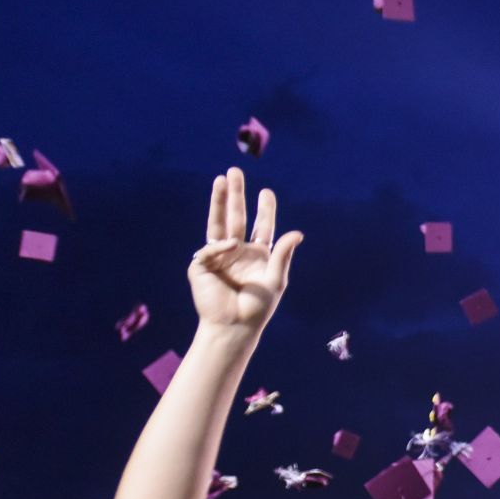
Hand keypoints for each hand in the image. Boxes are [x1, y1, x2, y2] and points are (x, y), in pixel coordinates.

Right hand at [189, 168, 302, 330]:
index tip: (266, 192)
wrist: (234, 326)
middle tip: (235, 171)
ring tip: (220, 180)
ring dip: (219, 201)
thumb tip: (297, 233)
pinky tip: (231, 246)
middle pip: (236, 217)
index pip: (261, 226)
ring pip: (218, 223)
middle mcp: (237, 252)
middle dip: (236, 195)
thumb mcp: (275, 280)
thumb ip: (283, 255)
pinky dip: (221, 246)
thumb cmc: (257, 308)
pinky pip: (210, 248)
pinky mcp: (201, 265)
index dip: (264, 210)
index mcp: (257, 255)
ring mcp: (218, 257)